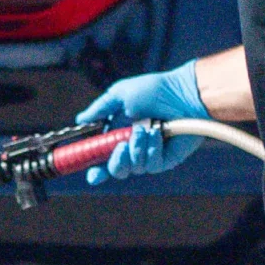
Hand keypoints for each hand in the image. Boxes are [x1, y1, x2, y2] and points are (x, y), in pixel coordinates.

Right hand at [74, 61, 207, 182]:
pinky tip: (158, 134)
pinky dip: (152, 149)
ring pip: (133, 168)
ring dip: (137, 148)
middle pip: (116, 170)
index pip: (102, 157)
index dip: (95, 169)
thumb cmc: (155, 90)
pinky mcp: (165, 159)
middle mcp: (131, 147)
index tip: (92, 174)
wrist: (184, 94)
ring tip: (146, 128)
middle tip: (121, 145)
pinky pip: (151, 165)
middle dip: (115, 161)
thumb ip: (100, 109)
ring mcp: (148, 154)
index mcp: (117, 133)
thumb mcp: (121, 94)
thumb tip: (80, 120)